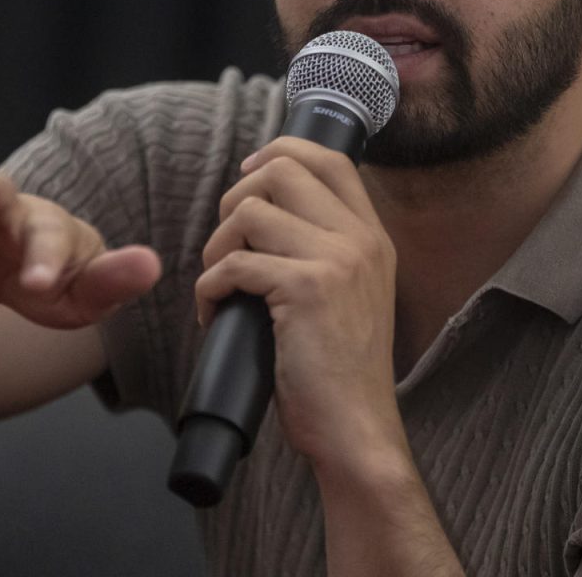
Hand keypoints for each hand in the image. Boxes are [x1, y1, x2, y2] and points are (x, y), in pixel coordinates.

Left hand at [195, 138, 401, 468]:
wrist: (356, 428)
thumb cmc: (339, 370)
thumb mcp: (350, 295)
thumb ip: (324, 250)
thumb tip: (264, 208)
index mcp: (372, 237)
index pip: (330, 158)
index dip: (280, 153)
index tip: (248, 178)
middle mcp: (360, 240)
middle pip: (282, 171)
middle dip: (235, 200)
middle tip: (227, 246)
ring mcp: (336, 261)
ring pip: (250, 212)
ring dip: (217, 248)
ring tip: (220, 285)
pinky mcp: (305, 290)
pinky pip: (234, 264)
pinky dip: (209, 288)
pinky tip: (215, 314)